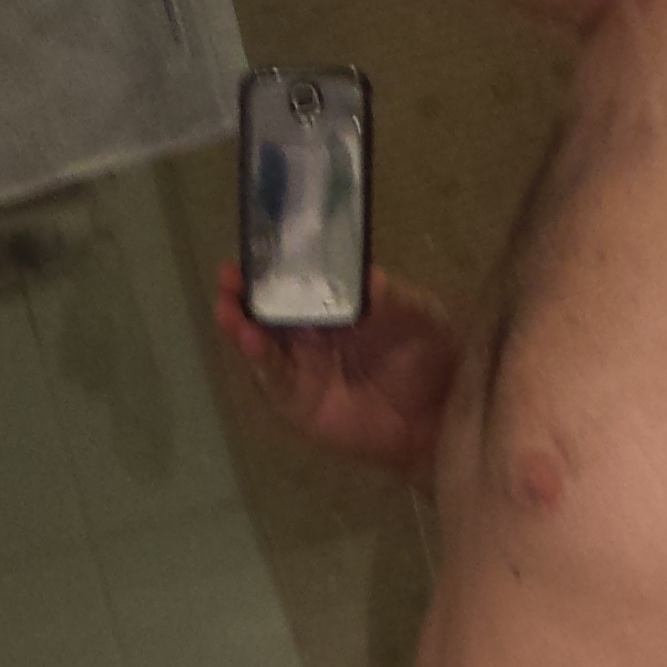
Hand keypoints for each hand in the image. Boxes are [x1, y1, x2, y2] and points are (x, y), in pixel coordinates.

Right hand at [215, 262, 459, 482]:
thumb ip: (393, 298)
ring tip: (228, 308)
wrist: (439, 417)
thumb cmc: (429, 356)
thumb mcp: (419, 317)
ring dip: (239, 324)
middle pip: (265, 309)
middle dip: (242, 292)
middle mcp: (308, 332)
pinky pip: (272, 378)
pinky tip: (250, 340)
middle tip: (228, 277)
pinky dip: (258, 359)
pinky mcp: (296, 402)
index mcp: (333, 304)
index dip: (271, 266)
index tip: (255, 250)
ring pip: (259, 341)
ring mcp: (299, 367)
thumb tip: (367, 276)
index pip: (294, 279)